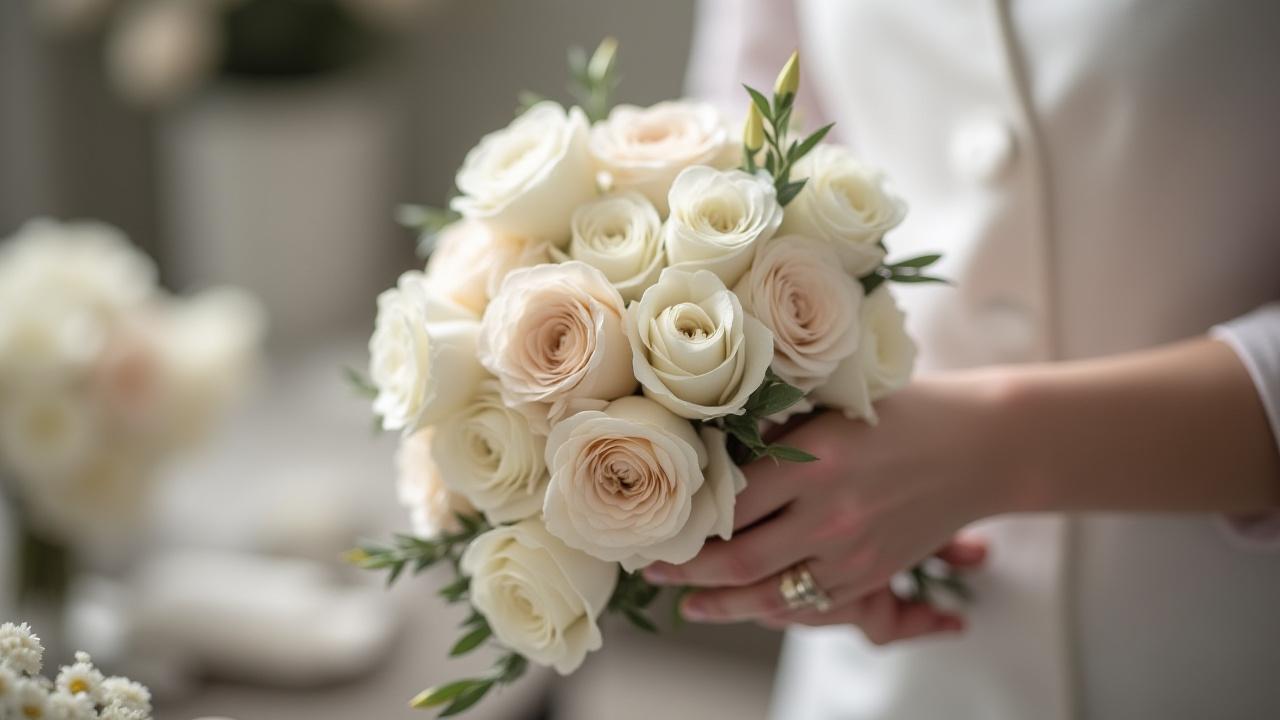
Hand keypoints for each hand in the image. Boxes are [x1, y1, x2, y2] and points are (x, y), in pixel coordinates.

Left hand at [643, 373, 1015, 624]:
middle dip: (686, 571)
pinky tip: (746, 606)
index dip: (685, 519)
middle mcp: (830, 512)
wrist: (982, 447)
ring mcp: (853, 552)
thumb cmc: (904, 413)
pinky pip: (809, 606)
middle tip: (653, 571)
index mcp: (816, 459)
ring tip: (689, 604)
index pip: (729, 502)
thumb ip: (777, 438)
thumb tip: (708, 456)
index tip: (657, 520)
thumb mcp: (834, 409)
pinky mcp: (871, 575)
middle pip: (737, 559)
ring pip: (769, 594)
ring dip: (720, 603)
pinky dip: (771, 610)